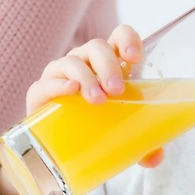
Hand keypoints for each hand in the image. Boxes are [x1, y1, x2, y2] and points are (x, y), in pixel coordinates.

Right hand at [0, 25, 164, 194]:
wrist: (55, 145)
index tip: (135, 58)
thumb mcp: (120, 131)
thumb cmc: (93, 126)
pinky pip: (47, 82)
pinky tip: (70, 89)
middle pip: (96, 47)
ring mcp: (60, 74)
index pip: (118, 36)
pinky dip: (59, 83)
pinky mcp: (39, 92)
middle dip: (108, 65)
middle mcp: (84, 63)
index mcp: (108, 64)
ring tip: (96, 100)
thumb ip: (141, 142)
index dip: (127, 40)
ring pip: (72, 61)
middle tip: (116, 90)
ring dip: (87, 76)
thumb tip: (155, 158)